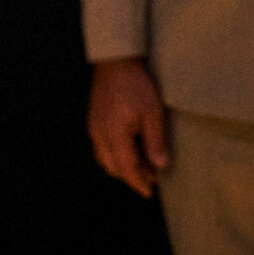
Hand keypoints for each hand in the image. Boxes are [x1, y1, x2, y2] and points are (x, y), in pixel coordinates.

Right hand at [88, 57, 169, 197]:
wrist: (116, 61)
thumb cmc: (137, 85)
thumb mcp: (153, 113)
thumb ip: (156, 141)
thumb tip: (159, 166)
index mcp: (114, 133)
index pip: (126, 167)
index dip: (138, 182)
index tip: (149, 193)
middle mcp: (99, 133)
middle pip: (112, 166)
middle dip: (131, 175)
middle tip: (152, 177)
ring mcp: (94, 126)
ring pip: (104, 157)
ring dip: (122, 165)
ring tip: (143, 163)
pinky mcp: (94, 119)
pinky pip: (101, 146)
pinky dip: (114, 154)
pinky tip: (130, 148)